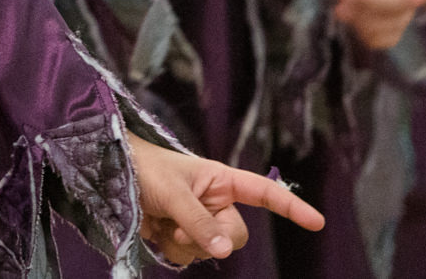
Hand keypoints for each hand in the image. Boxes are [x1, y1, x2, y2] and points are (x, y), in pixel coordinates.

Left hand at [129, 134, 323, 263]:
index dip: (290, 206)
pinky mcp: (180, 235)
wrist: (109, 176)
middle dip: (212, 236)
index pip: (263, 193)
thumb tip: (225, 250)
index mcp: (220, 180)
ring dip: (187, 244)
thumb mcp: (173, 193)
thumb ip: (199, 222)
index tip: (317, 222)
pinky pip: (189, 256)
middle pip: (235, 234)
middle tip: (183, 223)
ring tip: (164, 222)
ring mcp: (198, 221)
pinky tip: (156, 231)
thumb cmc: (143, 169)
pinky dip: (173, 250)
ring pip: (212, 250)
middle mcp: (214, 201)